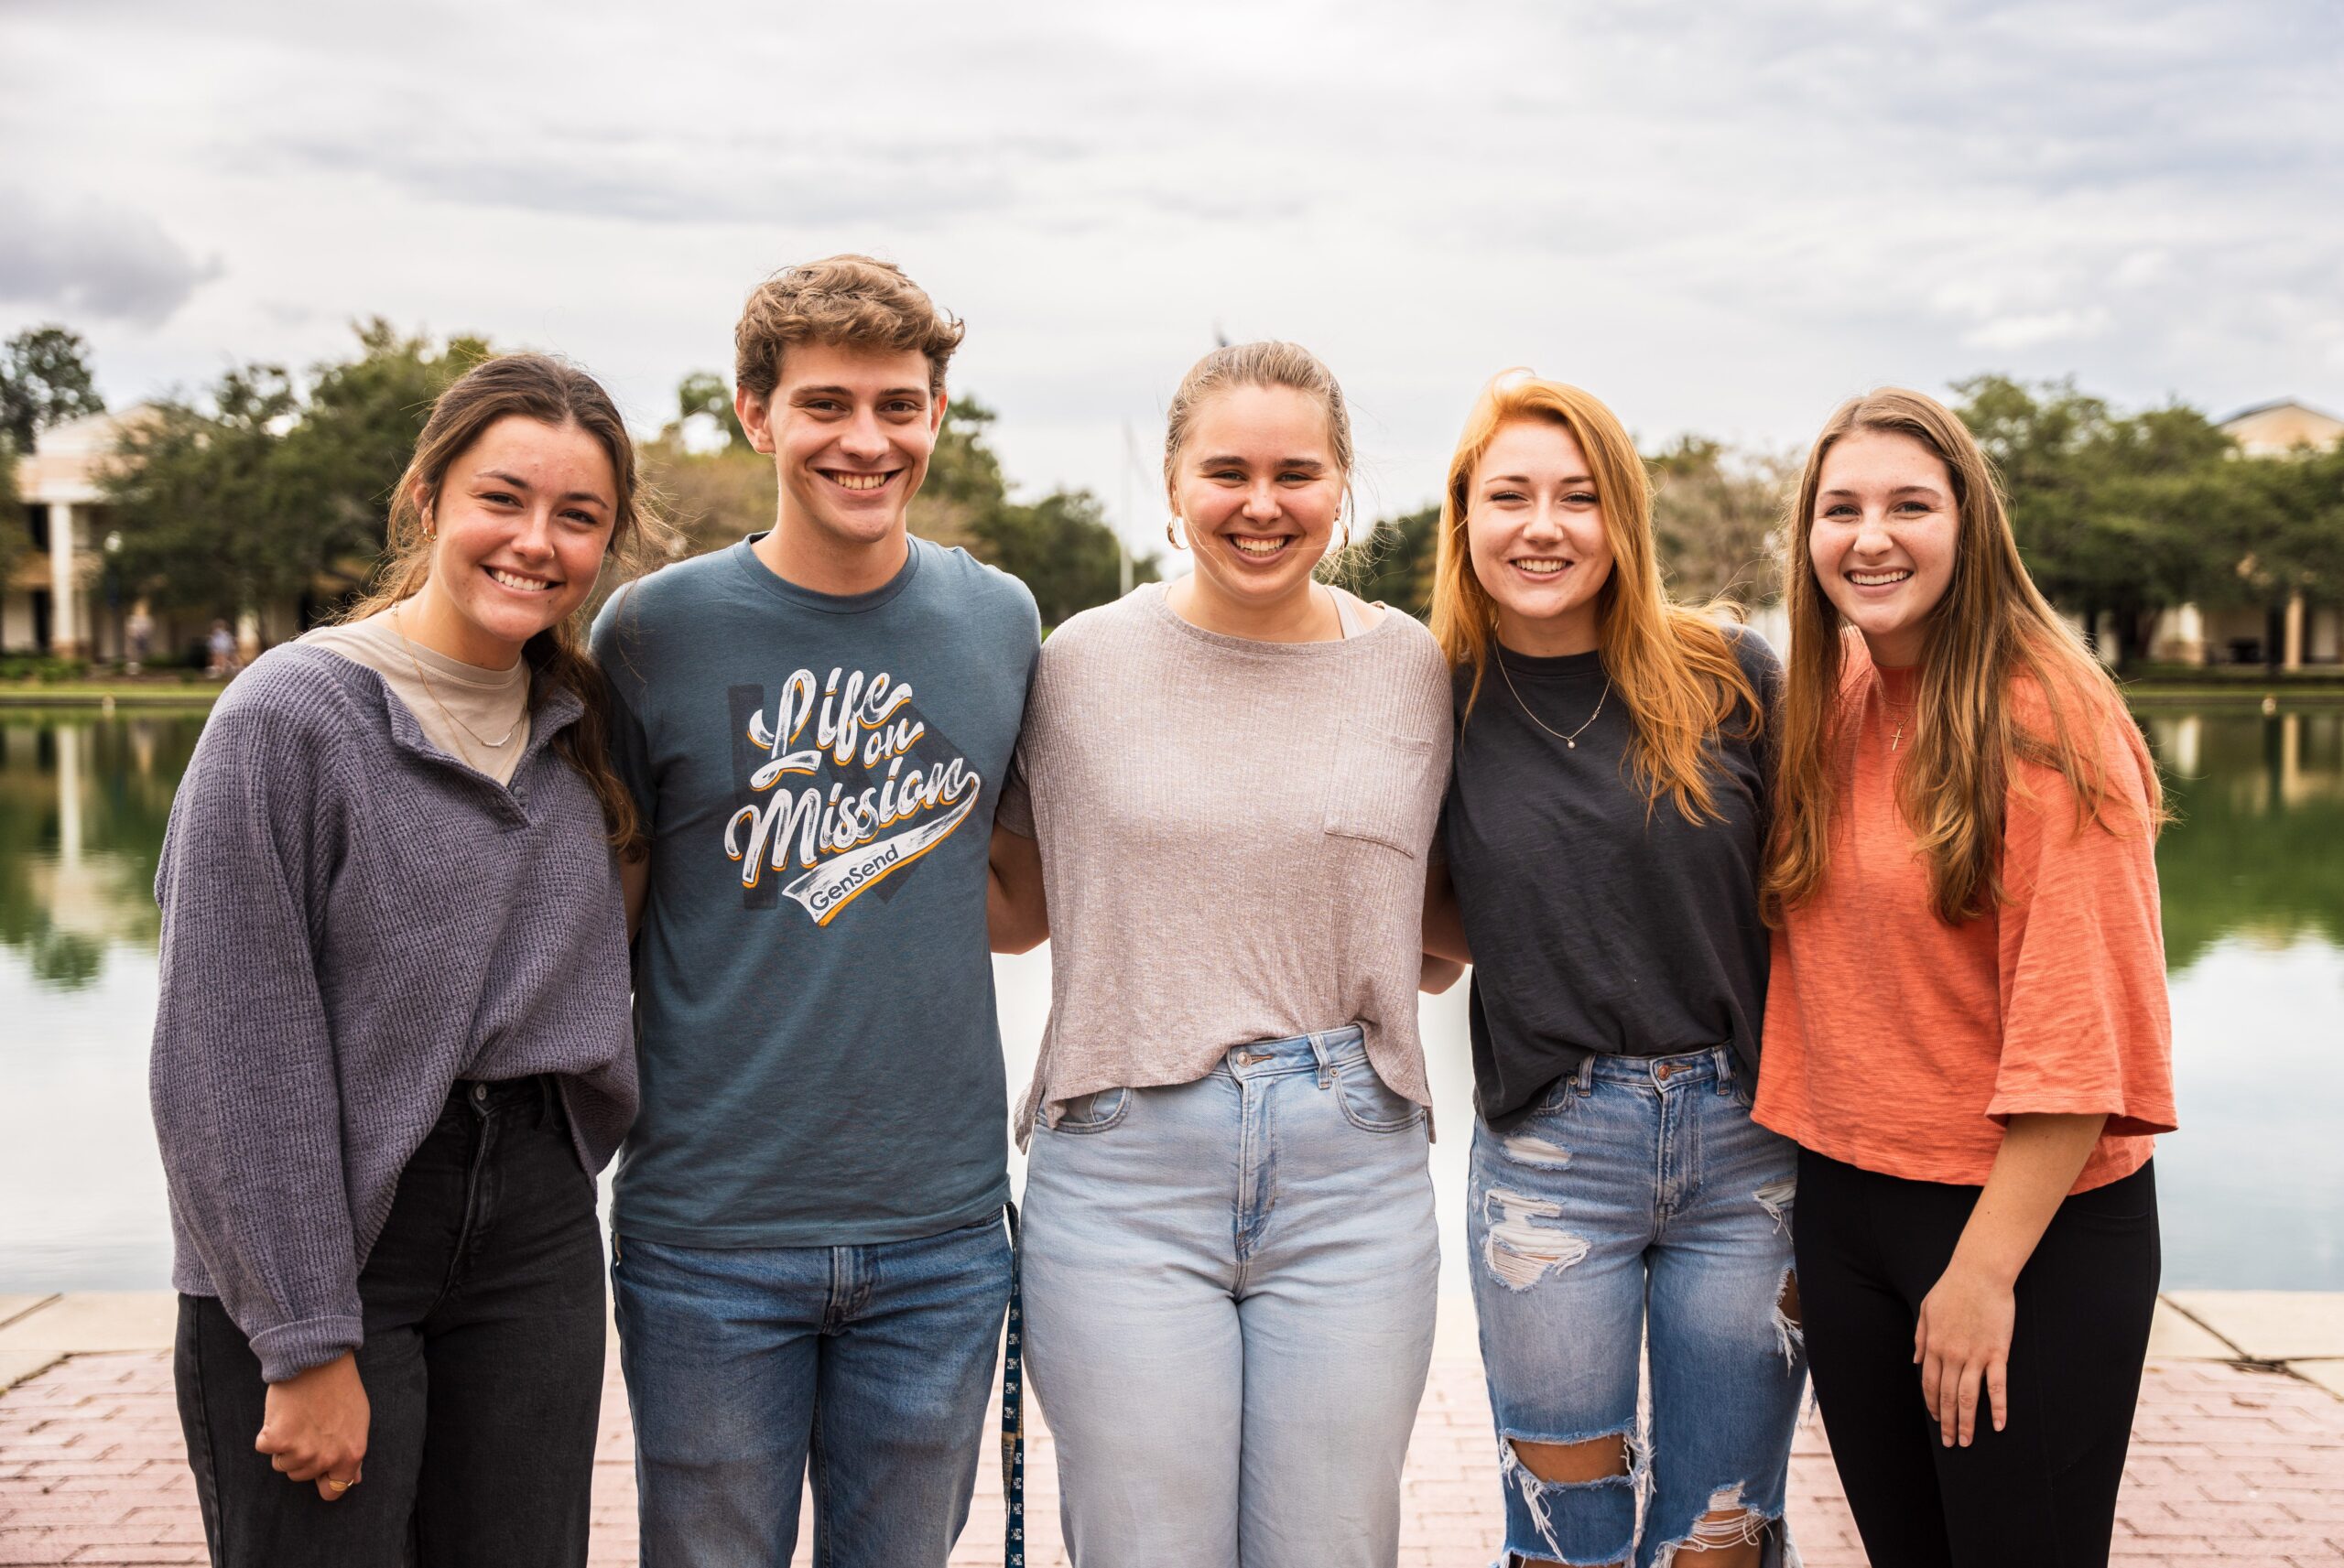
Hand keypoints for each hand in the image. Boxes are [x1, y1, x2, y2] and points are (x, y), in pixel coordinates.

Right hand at [255, 1350, 369, 1499]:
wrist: (317, 1360)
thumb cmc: (339, 1387)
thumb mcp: (358, 1420)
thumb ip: (353, 1452)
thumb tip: (354, 1480)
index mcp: (351, 1455)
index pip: (333, 1491)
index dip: (322, 1479)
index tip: (317, 1468)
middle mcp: (326, 1458)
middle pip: (301, 1476)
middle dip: (301, 1455)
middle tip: (309, 1426)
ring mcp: (301, 1451)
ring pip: (281, 1464)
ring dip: (284, 1445)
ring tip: (297, 1417)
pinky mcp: (277, 1440)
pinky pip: (264, 1447)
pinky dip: (268, 1432)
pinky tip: (282, 1413)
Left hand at [1913, 1258, 2014, 1447]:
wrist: (1979, 1273)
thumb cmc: (1952, 1288)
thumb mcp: (1926, 1310)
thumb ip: (1920, 1338)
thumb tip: (1916, 1363)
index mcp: (1934, 1346)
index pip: (1930, 1384)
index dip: (1932, 1404)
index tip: (1936, 1419)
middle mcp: (1952, 1355)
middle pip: (1948, 1396)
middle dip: (1947, 1422)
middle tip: (1950, 1443)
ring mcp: (1975, 1356)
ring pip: (1969, 1398)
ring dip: (1967, 1422)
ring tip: (1967, 1441)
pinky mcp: (1997, 1353)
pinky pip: (1997, 1386)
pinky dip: (1998, 1408)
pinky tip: (1999, 1425)